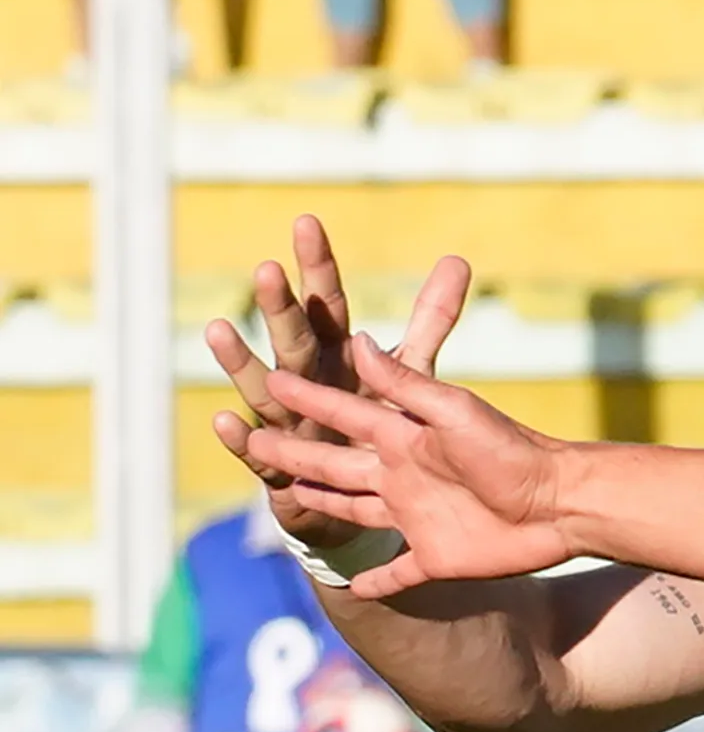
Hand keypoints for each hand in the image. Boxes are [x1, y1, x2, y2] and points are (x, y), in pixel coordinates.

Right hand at [206, 217, 469, 550]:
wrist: (406, 510)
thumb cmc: (404, 436)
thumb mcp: (420, 377)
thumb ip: (430, 323)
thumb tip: (454, 259)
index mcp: (349, 367)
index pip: (333, 310)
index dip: (321, 270)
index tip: (306, 222)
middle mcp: (319, 396)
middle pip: (300, 346)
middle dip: (283, 309)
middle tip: (269, 271)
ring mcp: (304, 437)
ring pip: (269, 397)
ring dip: (244, 365)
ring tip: (221, 331)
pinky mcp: (298, 485)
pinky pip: (267, 463)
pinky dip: (247, 446)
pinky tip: (230, 423)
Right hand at [242, 339, 578, 599]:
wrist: (562, 503)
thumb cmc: (514, 452)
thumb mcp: (456, 412)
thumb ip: (408, 384)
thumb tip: (360, 340)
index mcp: (405, 437)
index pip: (344, 415)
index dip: (307, 401)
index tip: (267, 383)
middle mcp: (403, 474)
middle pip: (334, 464)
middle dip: (293, 453)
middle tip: (250, 441)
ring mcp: (417, 518)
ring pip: (354, 510)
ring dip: (321, 505)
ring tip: (286, 497)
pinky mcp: (435, 558)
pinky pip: (396, 573)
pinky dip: (373, 581)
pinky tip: (350, 587)